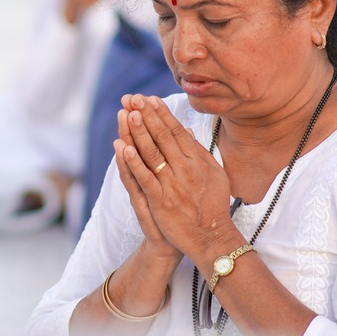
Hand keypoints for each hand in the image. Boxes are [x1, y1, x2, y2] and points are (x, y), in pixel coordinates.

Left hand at [114, 94, 237, 267]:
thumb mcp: (214, 174)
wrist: (211, 237)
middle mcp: (185, 169)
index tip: (149, 98)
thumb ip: (198, 151)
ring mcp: (172, 185)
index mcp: (197, 160)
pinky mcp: (161, 201)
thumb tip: (185, 130)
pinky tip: (123, 147)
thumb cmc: (212, 205)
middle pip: (162, 137)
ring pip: (151, 153)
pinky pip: (144, 178)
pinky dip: (133, 162)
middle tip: (133, 98)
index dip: (161, 114)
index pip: (176, 131)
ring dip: (138, 132)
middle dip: (146, 116)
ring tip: (128, 112)